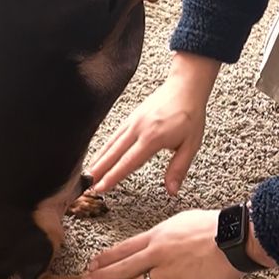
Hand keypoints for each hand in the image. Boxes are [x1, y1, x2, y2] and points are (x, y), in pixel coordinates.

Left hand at [81, 209, 258, 278]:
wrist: (235, 238)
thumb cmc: (215, 227)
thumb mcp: (182, 222)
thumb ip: (166, 234)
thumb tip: (157, 239)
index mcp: (157, 235)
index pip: (124, 248)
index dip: (106, 257)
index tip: (92, 263)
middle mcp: (157, 254)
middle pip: (122, 268)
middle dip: (101, 277)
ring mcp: (167, 273)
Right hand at [87, 52, 221, 194]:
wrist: (185, 88)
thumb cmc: (190, 115)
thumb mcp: (191, 145)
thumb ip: (179, 169)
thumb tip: (172, 190)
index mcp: (153, 138)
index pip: (128, 162)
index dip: (113, 176)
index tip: (101, 187)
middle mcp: (138, 129)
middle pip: (113, 153)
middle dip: (99, 170)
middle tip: (87, 184)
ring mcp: (132, 122)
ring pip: (111, 143)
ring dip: (99, 159)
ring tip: (89, 172)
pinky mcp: (131, 117)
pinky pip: (114, 135)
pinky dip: (104, 146)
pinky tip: (100, 154)